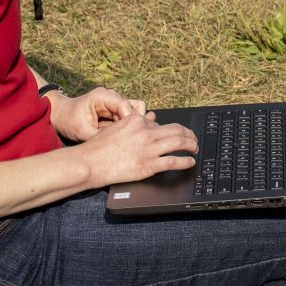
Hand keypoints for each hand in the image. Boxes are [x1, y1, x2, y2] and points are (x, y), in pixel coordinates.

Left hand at [50, 87, 148, 141]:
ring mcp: (115, 103)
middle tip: (126, 139)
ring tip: (122, 138)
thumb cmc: (69, 122)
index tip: (126, 137)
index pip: (126, 106)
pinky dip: (127, 128)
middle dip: (133, 124)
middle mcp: (112, 97)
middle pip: (136, 107)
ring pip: (136, 112)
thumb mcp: (84, 131)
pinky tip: (119, 137)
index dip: (129, 122)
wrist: (60, 117)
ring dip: (131, 125)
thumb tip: (123, 144)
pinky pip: (129, 119)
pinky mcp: (116, 111)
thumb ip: (103, 135)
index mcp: (103, 96)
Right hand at [73, 111, 196, 186]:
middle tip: (193, 138)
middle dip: (189, 134)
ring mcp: (148, 148)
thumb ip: (132, 124)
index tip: (174, 134)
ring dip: (192, 145)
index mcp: (137, 120)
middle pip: (177, 130)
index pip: (160, 123)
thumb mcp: (116, 127)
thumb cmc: (98, 148)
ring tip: (195, 148)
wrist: (90, 163)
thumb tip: (147, 121)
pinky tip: (190, 162)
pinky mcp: (149, 165)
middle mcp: (146, 132)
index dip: (168, 130)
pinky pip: (174, 161)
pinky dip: (186, 161)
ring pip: (180, 143)